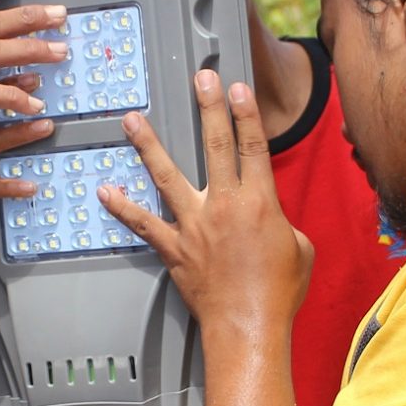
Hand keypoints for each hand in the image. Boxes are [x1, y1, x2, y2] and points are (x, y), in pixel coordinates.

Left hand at [99, 71, 311, 342]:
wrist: (249, 326)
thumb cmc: (278, 292)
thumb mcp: (300, 248)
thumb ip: (283, 223)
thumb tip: (271, 219)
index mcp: (261, 203)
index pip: (253, 146)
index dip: (246, 113)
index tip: (238, 87)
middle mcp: (225, 206)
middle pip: (215, 146)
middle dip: (208, 108)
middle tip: (201, 78)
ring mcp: (195, 225)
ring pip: (167, 175)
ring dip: (148, 145)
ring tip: (133, 120)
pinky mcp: (175, 248)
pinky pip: (144, 224)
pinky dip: (122, 207)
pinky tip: (105, 191)